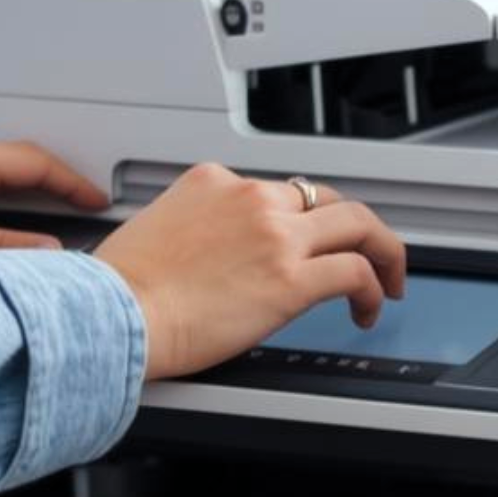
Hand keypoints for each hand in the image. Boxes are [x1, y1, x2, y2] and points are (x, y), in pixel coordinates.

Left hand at [0, 137, 108, 250]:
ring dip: (28, 187)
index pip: (36, 162)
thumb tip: (46, 252)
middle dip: (57, 179)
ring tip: (52, 211)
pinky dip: (2, 197)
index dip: (72, 182)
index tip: (96, 199)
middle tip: (83, 201)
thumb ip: (0, 250)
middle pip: (20, 160)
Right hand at [94, 164, 406, 380]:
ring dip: (382, 251)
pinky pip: (356, 271)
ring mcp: (275, 236)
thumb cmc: (119, 290)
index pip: (275, 191)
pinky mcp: (292, 278)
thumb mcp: (157, 231)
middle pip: (326, 198)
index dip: (298, 220)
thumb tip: (212, 258)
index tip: (305, 242)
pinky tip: (369, 308)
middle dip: (353, 226)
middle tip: (366, 251)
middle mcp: (250, 199)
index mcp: (212, 182)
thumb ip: (195, 231)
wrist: (109, 314)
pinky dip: (374, 288)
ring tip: (388, 278)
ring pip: (357, 224)